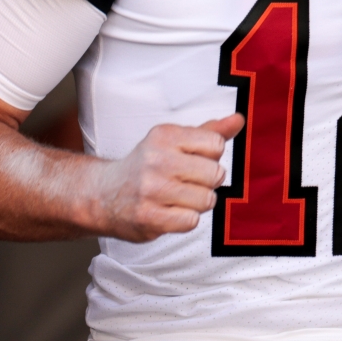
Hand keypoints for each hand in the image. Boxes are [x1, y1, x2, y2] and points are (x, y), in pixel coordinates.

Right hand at [89, 113, 243, 241]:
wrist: (102, 195)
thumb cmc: (145, 166)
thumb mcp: (173, 141)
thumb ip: (209, 132)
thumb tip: (239, 119)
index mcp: (165, 135)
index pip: (216, 144)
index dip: (211, 157)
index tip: (194, 160)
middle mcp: (157, 159)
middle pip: (216, 173)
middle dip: (208, 182)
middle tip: (187, 182)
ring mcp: (152, 189)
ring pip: (207, 199)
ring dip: (198, 203)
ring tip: (178, 198)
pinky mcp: (149, 217)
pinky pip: (192, 221)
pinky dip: (185, 219)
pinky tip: (170, 212)